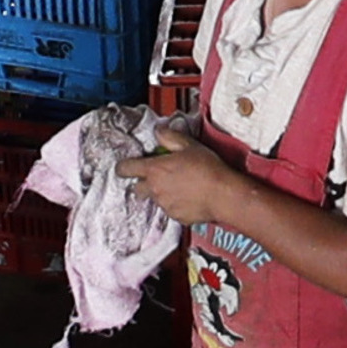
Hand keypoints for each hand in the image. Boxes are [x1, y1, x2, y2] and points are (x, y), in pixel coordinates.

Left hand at [120, 134, 242, 226]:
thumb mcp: (189, 145)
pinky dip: (174, 204)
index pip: (126, 169)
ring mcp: (164, 205)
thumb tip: (159, 131)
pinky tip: (188, 196)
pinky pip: (169, 209)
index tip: (125, 166)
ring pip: (155, 199)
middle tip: (155, 177)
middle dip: (142, 183)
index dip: (123, 167)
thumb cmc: (207, 168)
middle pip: (137, 188)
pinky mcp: (175, 217)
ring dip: (161, 193)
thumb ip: (170, 137)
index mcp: (154, 170)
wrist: (223, 194)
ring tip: (178, 186)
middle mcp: (155, 189)